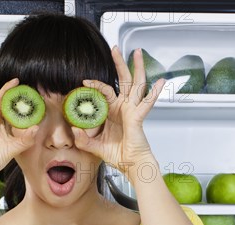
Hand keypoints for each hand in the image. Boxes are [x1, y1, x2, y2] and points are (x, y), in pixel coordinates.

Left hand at [70, 47, 165, 171]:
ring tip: (137, 53)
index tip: (85, 81)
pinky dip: (155, 92)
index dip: (96, 85)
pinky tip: (160, 81)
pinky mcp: (138, 117)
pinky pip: (147, 103)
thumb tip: (74, 129)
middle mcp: (124, 108)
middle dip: (119, 64)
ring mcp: (132, 110)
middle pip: (123, 80)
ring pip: (136, 84)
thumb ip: (83, 140)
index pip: (104, 92)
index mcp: (113, 112)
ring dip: (137, 68)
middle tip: (115, 49)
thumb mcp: (95, 147)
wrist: (131, 165)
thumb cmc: (118, 155)